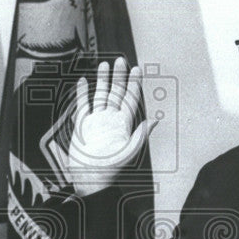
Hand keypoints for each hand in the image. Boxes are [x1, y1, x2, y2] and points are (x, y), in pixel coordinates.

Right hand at [66, 57, 156, 195]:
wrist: (90, 177)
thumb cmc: (112, 167)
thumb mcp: (130, 151)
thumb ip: (141, 134)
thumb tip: (155, 120)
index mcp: (123, 123)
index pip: (130, 98)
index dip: (134, 84)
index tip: (136, 69)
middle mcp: (110, 119)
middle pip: (115, 92)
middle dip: (119, 77)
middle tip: (121, 60)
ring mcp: (96, 120)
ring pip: (100, 95)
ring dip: (102, 80)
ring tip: (104, 65)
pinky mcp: (82, 124)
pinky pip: (82, 104)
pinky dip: (82, 93)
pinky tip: (82, 82)